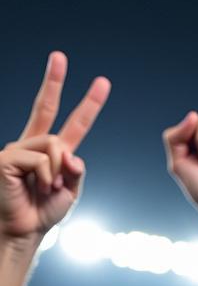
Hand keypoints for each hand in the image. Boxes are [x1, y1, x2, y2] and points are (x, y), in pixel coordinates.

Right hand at [0, 51, 109, 240]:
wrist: (23, 231)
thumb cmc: (43, 212)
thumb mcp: (71, 191)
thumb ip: (76, 170)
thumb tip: (71, 154)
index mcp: (52, 153)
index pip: (73, 125)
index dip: (87, 105)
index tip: (101, 84)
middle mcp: (32, 145)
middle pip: (45, 108)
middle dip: (53, 80)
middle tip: (59, 54)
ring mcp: (17, 148)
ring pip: (54, 145)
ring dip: (59, 172)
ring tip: (47, 189)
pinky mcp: (6, 157)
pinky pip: (41, 160)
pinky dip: (47, 178)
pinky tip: (36, 189)